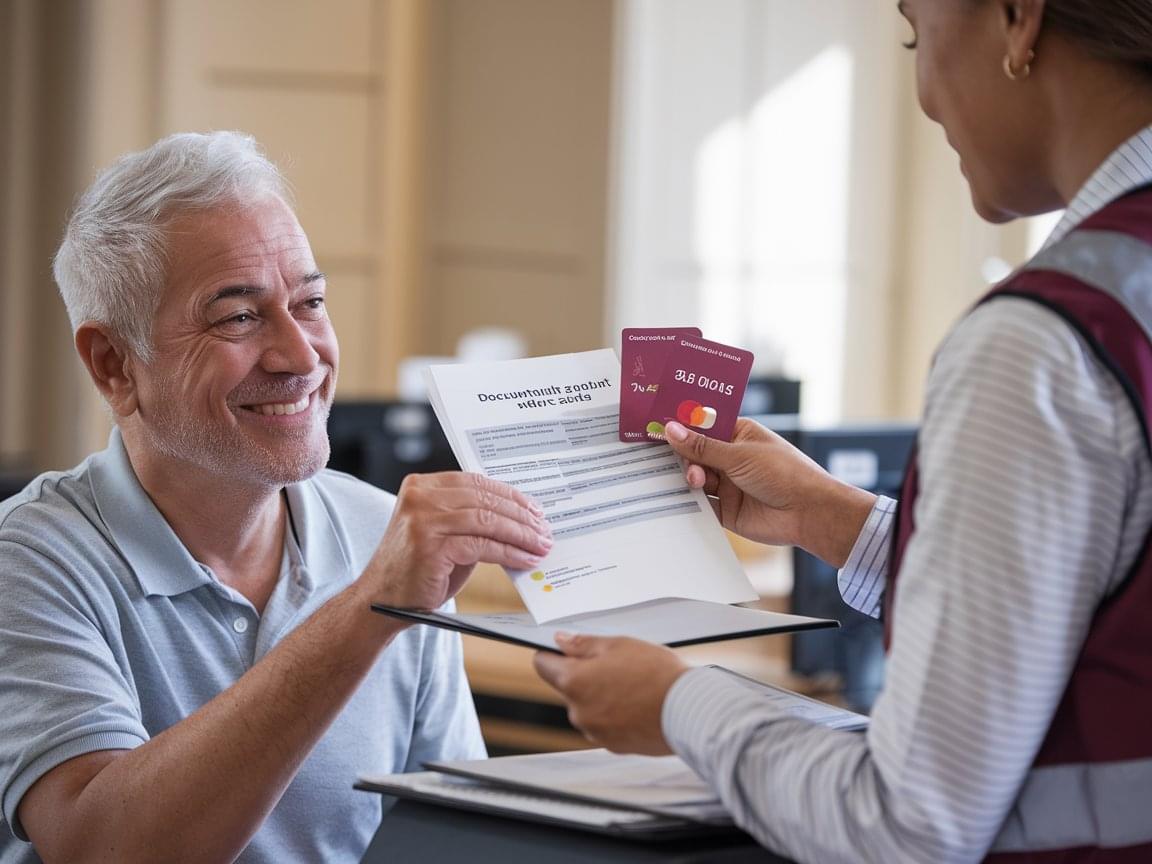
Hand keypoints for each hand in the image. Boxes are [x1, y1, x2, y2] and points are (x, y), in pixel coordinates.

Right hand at [362, 472, 551, 610]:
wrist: (382, 600)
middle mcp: (420, 496)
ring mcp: (423, 519)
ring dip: (520, 535)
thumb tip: (520, 518)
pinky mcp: (431, 545)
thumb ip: (472, 518)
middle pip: (484, 499)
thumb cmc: (418, 568)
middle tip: (544, 530)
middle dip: (520, 516)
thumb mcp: (444, 533)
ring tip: (541, 546)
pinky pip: (482, 544)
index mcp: (422, 485)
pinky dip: (508, 552)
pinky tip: (524, 559)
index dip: (510, 495)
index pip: (476, 482)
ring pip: (487, 520)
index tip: (535, 510)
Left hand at [533, 634, 688, 754]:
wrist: (688, 710)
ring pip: (588, 706)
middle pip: (568, 687)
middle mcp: (578, 711)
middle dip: (585, 675)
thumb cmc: (656, 674)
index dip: (553, 653)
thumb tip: (561, 641)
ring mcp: (595, 731)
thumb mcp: (619, 645)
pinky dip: (616, 714)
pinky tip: (638, 704)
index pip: (543, 664)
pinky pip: (605, 724)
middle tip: (616, 665)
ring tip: (634, 686)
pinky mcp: (613, 745)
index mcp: (574, 682)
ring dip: (601, 696)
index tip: (566, 649)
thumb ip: (584, 643)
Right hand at [660, 419, 875, 566]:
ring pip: (696, 479)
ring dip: (690, 478)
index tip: (658, 426)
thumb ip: (702, 446)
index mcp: (739, 435)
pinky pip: (701, 505)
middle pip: (695, 454)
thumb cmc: (785, 473)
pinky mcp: (727, 510)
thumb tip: (672, 429)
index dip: (682, 427)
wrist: (809, 513)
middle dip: (682, 456)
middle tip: (669, 457)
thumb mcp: (740, 454)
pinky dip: (691, 502)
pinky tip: (683, 498)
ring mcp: (729, 484)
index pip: (703, 426)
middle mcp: (732, 458)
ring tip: (696, 480)